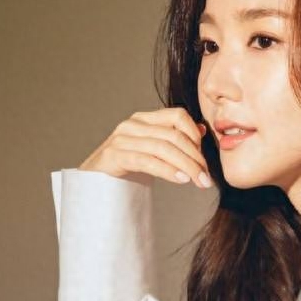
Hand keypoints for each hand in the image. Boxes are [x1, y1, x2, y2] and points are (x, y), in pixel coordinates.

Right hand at [78, 107, 212, 188]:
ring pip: (163, 147)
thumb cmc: (126, 168)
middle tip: (206, 177)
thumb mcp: (153, 151)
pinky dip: (168, 170)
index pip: (178, 115)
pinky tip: (181, 179)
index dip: (195, 135)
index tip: (204, 158)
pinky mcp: (114, 156)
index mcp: (144, 119)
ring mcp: (121, 139)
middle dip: (195, 157)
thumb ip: (174, 139)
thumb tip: (201, 130)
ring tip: (198, 181)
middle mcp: (132, 124)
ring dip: (186, 166)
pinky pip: (147, 160)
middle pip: (173, 135)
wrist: (93, 185)